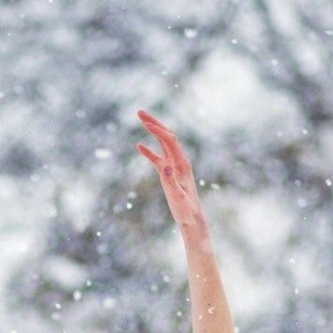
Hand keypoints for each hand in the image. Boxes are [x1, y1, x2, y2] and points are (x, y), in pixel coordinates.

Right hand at [135, 109, 207, 236]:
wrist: (193, 220)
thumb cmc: (186, 211)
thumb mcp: (178, 197)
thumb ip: (171, 181)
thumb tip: (165, 165)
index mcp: (182, 164)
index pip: (170, 140)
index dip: (158, 131)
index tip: (145, 124)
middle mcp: (180, 161)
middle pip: (167, 136)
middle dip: (155, 123)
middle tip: (139, 111)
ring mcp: (175, 166)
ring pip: (163, 143)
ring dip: (153, 131)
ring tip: (140, 120)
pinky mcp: (169, 173)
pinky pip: (158, 158)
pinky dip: (150, 151)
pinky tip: (139, 146)